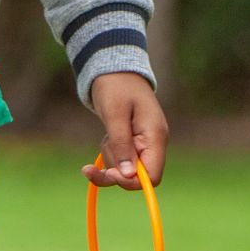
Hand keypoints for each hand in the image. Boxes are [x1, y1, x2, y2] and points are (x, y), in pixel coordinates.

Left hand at [83, 71, 168, 190]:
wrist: (114, 69)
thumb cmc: (115, 86)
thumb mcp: (115, 114)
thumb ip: (122, 144)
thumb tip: (128, 175)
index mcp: (156, 136)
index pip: (152, 176)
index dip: (131, 182)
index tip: (110, 174)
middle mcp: (153, 143)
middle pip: (137, 176)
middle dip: (115, 170)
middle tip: (94, 160)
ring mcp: (144, 144)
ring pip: (126, 169)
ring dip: (111, 158)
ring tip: (106, 134)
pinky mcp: (133, 143)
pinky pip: (121, 160)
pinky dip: (110, 154)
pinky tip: (105, 139)